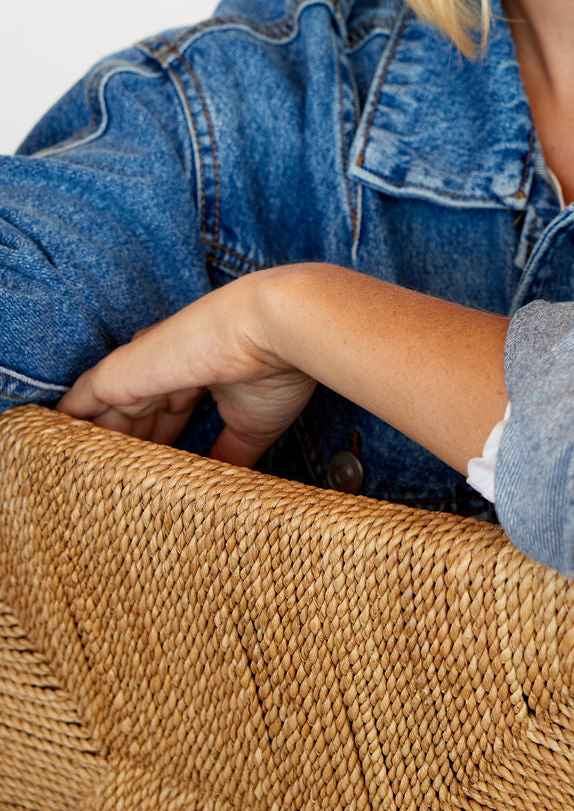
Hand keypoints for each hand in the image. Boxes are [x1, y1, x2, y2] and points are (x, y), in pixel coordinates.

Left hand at [54, 271, 316, 466]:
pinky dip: (67, 422)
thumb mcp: (251, 425)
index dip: (159, 441)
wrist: (277, 328)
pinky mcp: (122, 372)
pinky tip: (50, 444)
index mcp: (200, 372)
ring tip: (74, 480)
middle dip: (124, 448)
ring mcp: (144, 367)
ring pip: (106, 411)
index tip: (151, 475)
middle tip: (107, 491)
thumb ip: (228, 453)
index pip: (167, 410)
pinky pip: (82, 401)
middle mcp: (168, 366)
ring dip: (93, 443)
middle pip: (134, 414)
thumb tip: (220, 488)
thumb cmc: (277, 368)